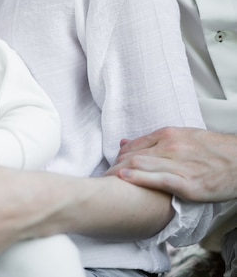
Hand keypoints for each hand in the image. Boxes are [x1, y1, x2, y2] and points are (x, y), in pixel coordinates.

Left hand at [108, 127, 236, 201]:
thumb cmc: (213, 151)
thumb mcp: (183, 137)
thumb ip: (153, 141)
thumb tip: (124, 143)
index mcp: (169, 135)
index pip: (133, 146)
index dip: (118, 158)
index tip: (110, 167)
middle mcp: (171, 147)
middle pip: (133, 156)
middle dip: (115, 167)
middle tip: (103, 178)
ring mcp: (179, 164)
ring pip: (140, 166)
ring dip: (120, 174)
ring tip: (106, 182)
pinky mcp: (188, 183)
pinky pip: (158, 179)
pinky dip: (138, 179)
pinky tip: (124, 180)